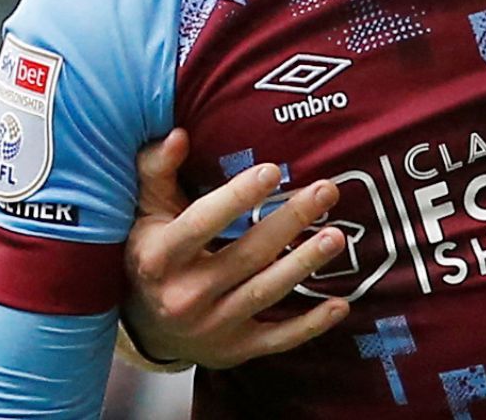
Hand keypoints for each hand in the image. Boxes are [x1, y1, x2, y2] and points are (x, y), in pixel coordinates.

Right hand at [121, 129, 350, 368]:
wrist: (146, 327)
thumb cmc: (153, 253)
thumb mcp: (146, 211)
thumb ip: (157, 170)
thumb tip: (178, 135)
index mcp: (159, 257)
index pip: (202, 223)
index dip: (237, 197)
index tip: (271, 170)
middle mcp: (183, 295)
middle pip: (246, 255)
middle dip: (290, 221)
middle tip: (326, 191)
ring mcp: (211, 327)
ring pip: (265, 292)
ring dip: (304, 263)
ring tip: (336, 235)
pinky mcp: (234, 350)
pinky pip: (277, 340)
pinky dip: (310, 325)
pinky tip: (340, 304)